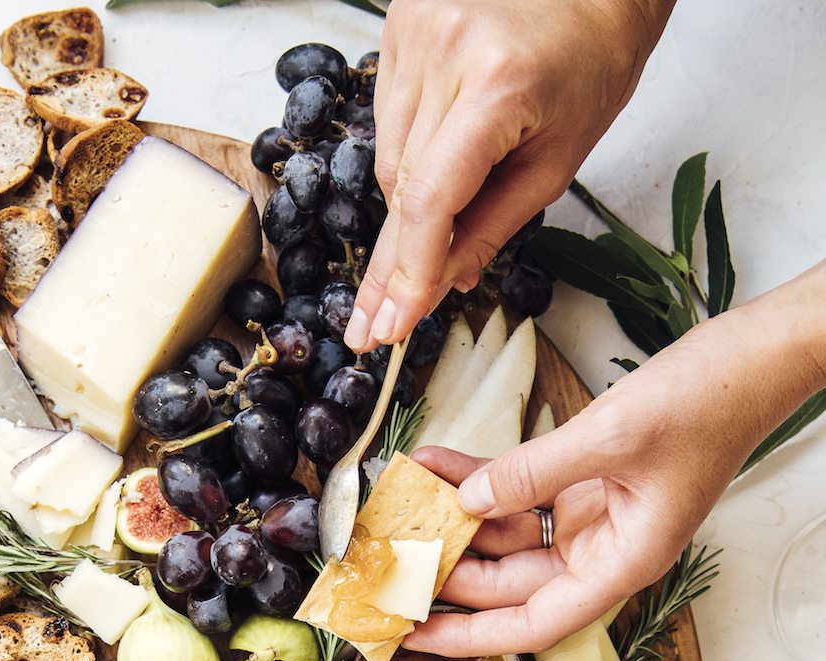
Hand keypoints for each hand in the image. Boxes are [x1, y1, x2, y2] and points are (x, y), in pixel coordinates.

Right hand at [344, 0, 674, 351]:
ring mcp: (416, 30)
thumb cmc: (590, 65)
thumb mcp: (556, 162)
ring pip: (387, 156)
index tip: (390, 326)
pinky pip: (388, 117)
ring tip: (424, 239)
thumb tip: (441, 285)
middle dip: (395, 262)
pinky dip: (407, 153)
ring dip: (407, 207)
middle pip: (401, 185)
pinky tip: (434, 161)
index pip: (430, 200)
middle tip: (373, 327)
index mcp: (498, 86)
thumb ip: (492, 226)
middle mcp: (446, 50)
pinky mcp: (399, 20)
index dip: (408, 271)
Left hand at [403, 268, 825, 655]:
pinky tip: (433, 460)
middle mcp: (603, 549)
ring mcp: (592, 515)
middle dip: (448, 570)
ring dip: (454, 514)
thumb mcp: (614, 436)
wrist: (756, 355)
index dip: (470, 636)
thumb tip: (469, 501)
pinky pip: (518, 488)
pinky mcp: (585, 479)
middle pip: (508, 582)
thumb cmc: (711, 402)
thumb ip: (535, 473)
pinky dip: (477, 475)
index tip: (414, 635)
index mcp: (621, 563)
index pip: (534, 624)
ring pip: (506, 533)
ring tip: (399, 497)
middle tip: (387, 560)